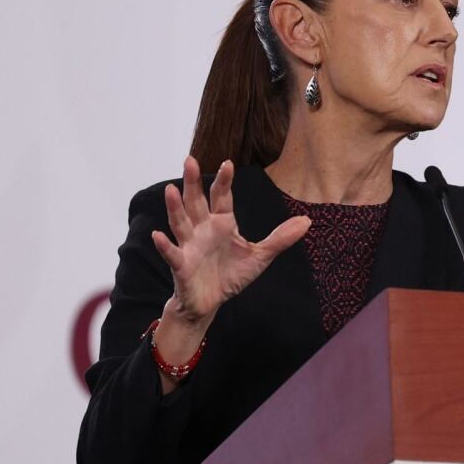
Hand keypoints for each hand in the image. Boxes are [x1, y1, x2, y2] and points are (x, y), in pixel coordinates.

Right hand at [152, 156, 310, 325]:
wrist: (211, 302)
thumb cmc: (231, 275)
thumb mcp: (260, 256)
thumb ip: (280, 238)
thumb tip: (307, 222)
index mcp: (222, 223)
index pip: (222, 198)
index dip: (224, 181)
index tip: (228, 163)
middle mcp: (202, 230)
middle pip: (196, 202)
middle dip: (193, 183)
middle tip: (190, 161)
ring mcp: (189, 246)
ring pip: (181, 223)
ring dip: (175, 207)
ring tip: (171, 190)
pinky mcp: (181, 266)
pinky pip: (172, 254)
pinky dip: (164, 245)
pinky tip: (157, 235)